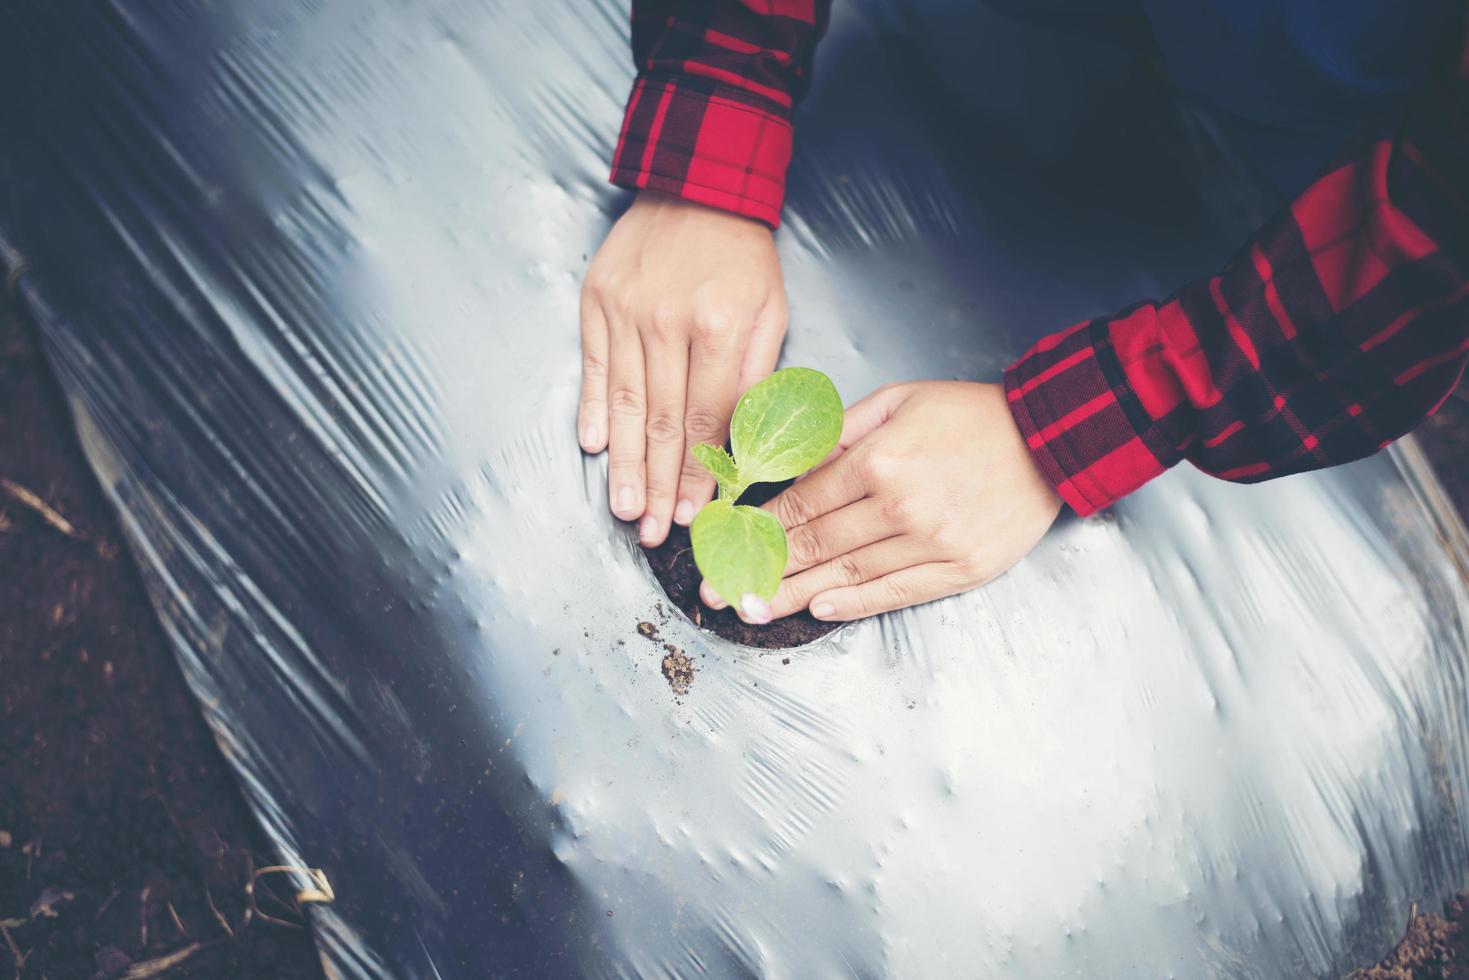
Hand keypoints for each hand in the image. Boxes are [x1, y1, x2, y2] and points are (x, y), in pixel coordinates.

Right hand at [579, 191, 786, 546]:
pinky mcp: (597, 301)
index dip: (701, 473)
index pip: (708, 419)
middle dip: (660, 486)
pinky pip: (595, 368)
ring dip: (626, 465)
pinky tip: (597, 448)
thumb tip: (743, 445)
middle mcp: (668, 323)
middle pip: (664, 423)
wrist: (696, 185)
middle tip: (655, 533)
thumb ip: (757, 377)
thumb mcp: (772, 312)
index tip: (696, 513)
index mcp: (720, 327)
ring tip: (626, 508)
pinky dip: (596, 411)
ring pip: (627, 405)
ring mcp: (626, 312)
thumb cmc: (742, 256)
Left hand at [703, 381, 1061, 622]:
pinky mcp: (960, 569)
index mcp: (881, 460)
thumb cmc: (969, 415)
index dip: (762, 526)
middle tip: (721, 590)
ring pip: (849, 575)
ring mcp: (932, 543)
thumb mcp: (898, 400)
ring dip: (797, 595)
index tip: (730, 542)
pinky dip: (854, 604)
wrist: (1048, 440)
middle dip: (764, 569)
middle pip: (817, 544)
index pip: (804, 502)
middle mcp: (902, 506)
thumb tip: (790, 463)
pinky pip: (895, 592)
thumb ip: (840, 432)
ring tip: (757, 609)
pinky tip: (819, 610)